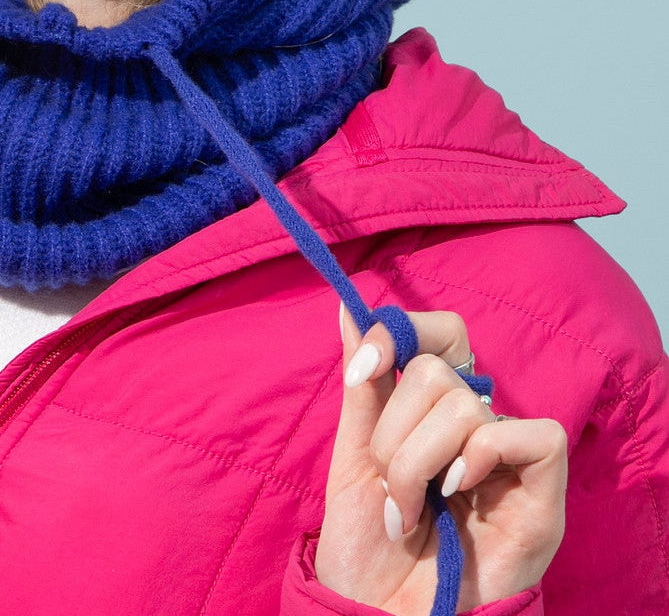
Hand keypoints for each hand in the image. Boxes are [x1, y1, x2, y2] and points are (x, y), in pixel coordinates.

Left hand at [315, 304, 567, 613]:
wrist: (379, 614)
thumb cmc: (369, 546)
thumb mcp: (355, 456)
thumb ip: (363, 386)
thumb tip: (348, 307)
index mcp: (433, 413)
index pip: (441, 334)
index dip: (401, 333)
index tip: (362, 371)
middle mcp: (476, 429)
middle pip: (440, 369)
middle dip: (394, 428)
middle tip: (388, 484)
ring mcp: (511, 464)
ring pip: (467, 405)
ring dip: (417, 460)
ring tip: (408, 510)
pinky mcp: (544, 499)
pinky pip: (535, 436)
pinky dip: (482, 455)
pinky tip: (454, 493)